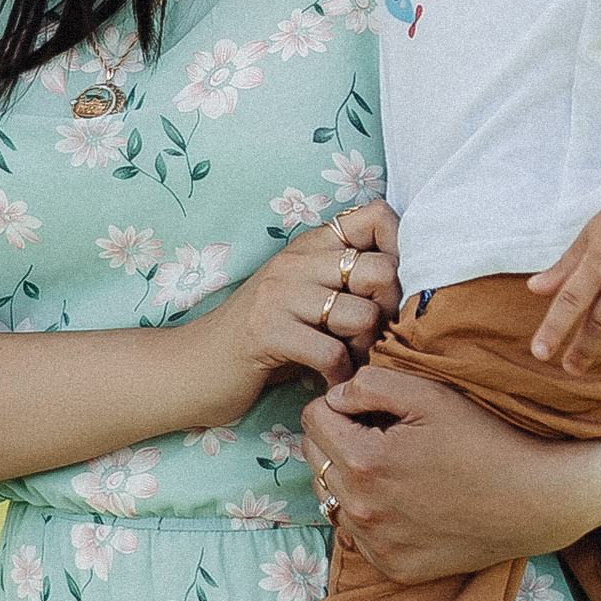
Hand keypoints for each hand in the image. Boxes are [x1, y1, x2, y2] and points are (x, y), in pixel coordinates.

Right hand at [186, 202, 396, 420]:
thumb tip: (408, 286)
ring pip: (362, 316)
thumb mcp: (304, 301)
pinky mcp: (266, 330)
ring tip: (351, 365)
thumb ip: (345, 286)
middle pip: (382, 270)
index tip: (393, 293)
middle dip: (390, 314)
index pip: (377, 216)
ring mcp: (279, 294)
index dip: (402, 250)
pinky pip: (331, 352)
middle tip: (375, 341)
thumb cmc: (259, 340)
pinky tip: (329, 383)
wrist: (191, 368)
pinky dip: (339, 376)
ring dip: (365, 352)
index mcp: (309, 246)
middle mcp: (296, 261)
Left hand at [301, 356, 600, 579]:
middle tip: (386, 433)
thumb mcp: (429, 394)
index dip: (339, 403)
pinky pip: (356, 531)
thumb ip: (367, 385)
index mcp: (364, 462)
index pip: (312, 419)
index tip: (373, 407)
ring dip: (349, 476)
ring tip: (395, 465)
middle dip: (339, 437)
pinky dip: (370, 511)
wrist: (536, 500)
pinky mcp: (394, 567)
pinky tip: (407, 498)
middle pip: (315, 458)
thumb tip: (334, 397)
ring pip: (330, 495)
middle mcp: (362, 510)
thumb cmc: (485, 438)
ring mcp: (377, 544)